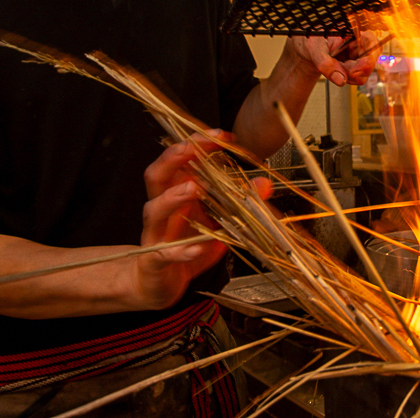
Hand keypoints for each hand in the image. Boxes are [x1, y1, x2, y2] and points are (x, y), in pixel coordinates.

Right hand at [133, 130, 232, 309]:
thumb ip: (237, 201)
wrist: (160, 282)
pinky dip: (182, 250)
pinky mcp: (156, 261)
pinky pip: (165, 253)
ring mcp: (156, 234)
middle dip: (175, 157)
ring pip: (155, 210)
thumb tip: (264, 183)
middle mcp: (162, 208)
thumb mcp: (217, 220)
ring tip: (193, 187)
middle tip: (193, 148)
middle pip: (157, 175)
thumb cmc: (187, 244)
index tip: (221, 136)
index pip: (180, 160)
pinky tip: (198, 247)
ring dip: (174, 196)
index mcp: (175, 192)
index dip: (196, 144)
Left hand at [288, 33, 380, 86]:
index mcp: (353, 31)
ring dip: (348, 76)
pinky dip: (344, 78)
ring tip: (332, 68)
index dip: (368, 59)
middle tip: (340, 73)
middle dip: (356, 72)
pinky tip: (334, 72)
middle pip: (370, 61)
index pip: (372, 43)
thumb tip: (340, 80)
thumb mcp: (313, 48)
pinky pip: (355, 78)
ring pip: (363, 73)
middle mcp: (359, 43)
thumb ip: (326, 63)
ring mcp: (357, 56)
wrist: (303, 49)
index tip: (354, 71)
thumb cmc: (308, 39)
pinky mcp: (352, 67)